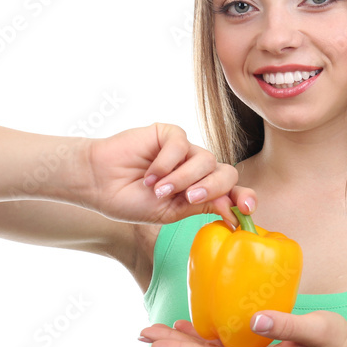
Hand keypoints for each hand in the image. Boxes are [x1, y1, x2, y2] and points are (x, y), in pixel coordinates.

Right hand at [82, 122, 254, 226]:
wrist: (100, 185)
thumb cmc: (131, 200)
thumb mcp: (170, 212)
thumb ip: (201, 207)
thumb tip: (233, 211)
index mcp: (201, 191)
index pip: (232, 192)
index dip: (243, 199)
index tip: (246, 210)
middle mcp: (198, 170)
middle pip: (226, 173)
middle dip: (212, 187)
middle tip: (189, 197)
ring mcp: (185, 151)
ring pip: (206, 160)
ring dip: (183, 178)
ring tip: (159, 190)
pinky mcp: (169, 134)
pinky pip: (182, 144)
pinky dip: (167, 162)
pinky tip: (150, 174)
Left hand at [139, 310, 346, 346]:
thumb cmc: (336, 344)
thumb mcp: (315, 328)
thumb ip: (285, 322)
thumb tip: (253, 319)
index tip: (154, 342)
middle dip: (173, 346)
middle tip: (143, 332)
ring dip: (186, 345)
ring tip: (159, 331)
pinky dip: (205, 344)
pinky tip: (193, 331)